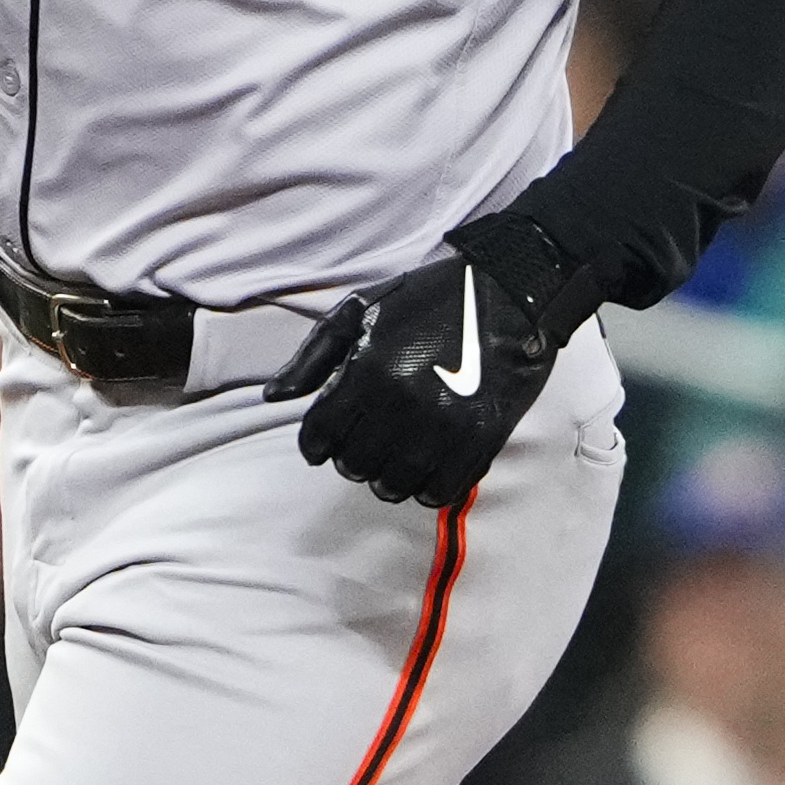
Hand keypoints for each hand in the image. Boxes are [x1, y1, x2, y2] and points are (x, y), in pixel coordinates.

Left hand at [274, 230, 573, 508]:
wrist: (510, 293)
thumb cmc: (430, 297)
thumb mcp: (360, 310)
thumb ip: (312, 357)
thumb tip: (274, 396)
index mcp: (367, 370)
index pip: (319, 436)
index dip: (315, 444)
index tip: (324, 442)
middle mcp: (401, 403)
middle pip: (353, 465)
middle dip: (352, 456)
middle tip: (365, 440)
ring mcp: (443, 425)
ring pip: (393, 485)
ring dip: (387, 476)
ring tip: (395, 456)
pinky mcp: (479, 440)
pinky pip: (439, 491)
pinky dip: (427, 487)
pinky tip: (427, 466)